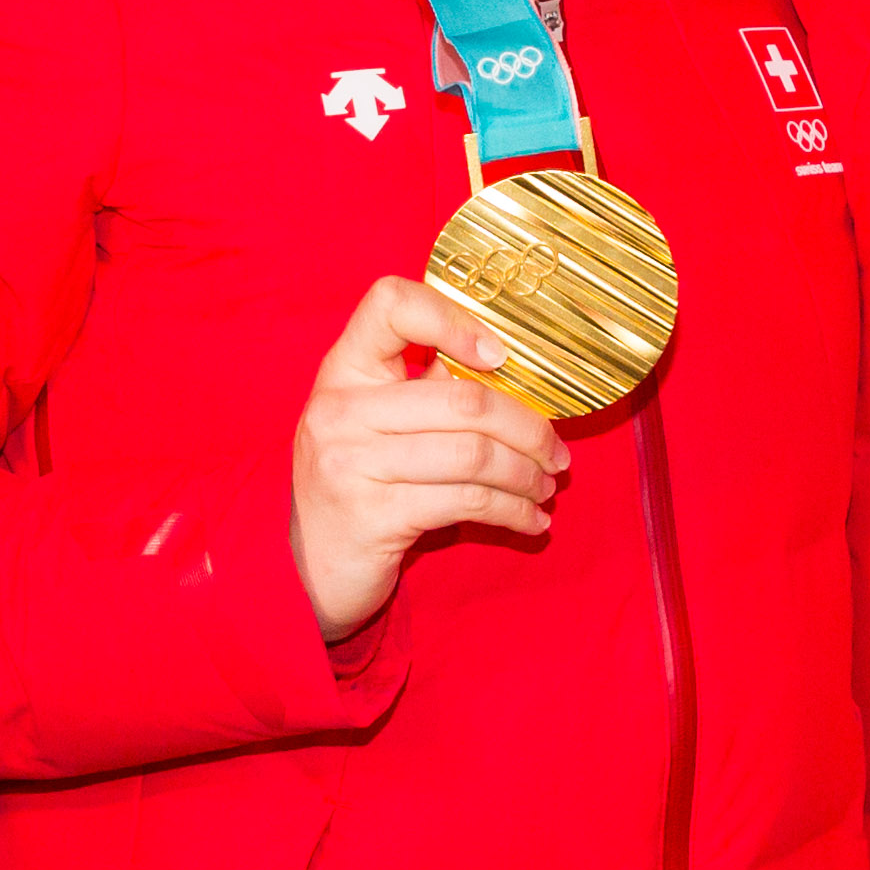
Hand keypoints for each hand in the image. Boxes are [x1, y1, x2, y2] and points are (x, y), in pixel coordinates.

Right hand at [290, 276, 566, 642]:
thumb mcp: (379, 422)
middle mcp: (340, 409)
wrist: (313, 564)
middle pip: (462, 399)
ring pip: (474, 455)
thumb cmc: (361, 481)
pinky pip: (467, 502)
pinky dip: (512, 511)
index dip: (453, 318)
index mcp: (344, 368)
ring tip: (546, 486)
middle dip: (528, 428)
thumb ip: (432, 387)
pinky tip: (531, 519)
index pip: (390, 304)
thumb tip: (520, 371)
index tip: (500, 355)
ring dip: (526, 474)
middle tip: (556, 451)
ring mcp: (351, 463)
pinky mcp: (374, 516)